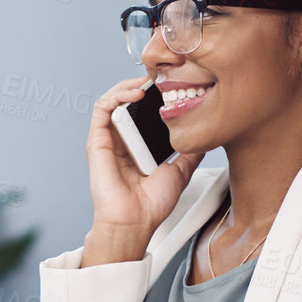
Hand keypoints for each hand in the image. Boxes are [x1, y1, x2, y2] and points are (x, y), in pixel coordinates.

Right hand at [84, 78, 205, 259]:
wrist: (135, 221)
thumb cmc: (151, 204)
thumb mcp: (180, 171)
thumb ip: (189, 152)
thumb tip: (204, 137)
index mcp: (137, 146)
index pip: (142, 113)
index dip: (154, 97)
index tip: (171, 87)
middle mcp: (121, 141)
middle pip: (127, 103)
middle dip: (143, 87)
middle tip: (162, 80)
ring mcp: (108, 140)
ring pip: (112, 100)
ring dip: (129, 86)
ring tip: (148, 83)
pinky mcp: (97, 141)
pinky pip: (102, 109)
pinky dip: (116, 95)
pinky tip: (134, 93)